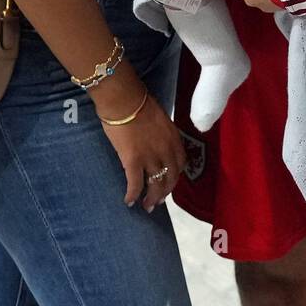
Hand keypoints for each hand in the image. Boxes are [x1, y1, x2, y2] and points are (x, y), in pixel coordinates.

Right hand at [98, 88, 189, 211]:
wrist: (124, 99)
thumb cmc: (139, 102)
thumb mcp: (160, 118)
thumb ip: (161, 134)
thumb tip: (155, 143)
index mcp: (174, 139)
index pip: (180, 164)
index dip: (175, 176)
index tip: (169, 182)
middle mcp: (166, 151)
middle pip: (170, 178)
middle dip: (165, 192)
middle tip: (158, 201)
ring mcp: (151, 158)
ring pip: (155, 185)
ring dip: (152, 199)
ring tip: (147, 206)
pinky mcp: (134, 162)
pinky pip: (135, 184)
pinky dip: (133, 195)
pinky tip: (129, 202)